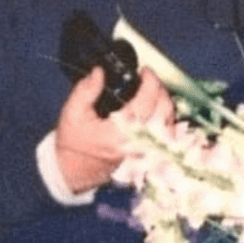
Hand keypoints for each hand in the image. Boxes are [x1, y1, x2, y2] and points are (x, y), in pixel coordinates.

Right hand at [55, 66, 173, 193]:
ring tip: (152, 93)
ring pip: (171, 120)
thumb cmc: (74, 144)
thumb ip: (86, 90)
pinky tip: (157, 111)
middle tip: (148, 79)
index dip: (150, 80)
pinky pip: (170, 135)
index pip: (148, 100)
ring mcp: (146, 150)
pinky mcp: (149, 155)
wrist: (74, 172)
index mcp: (120, 131)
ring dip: (165, 102)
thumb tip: (100, 71)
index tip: (145, 71)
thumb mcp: (73, 114)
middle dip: (159, 87)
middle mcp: (138, 142)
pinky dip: (168, 119)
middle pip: (165, 107)